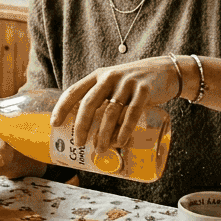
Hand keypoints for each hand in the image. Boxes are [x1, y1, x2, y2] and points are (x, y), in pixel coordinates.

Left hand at [49, 57, 181, 149]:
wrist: (165, 71)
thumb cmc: (133, 83)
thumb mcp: (113, 83)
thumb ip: (101, 98)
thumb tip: (86, 129)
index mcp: (98, 76)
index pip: (74, 90)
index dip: (62, 107)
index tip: (54, 124)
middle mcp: (110, 77)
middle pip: (90, 103)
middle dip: (82, 125)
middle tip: (79, 143)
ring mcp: (127, 83)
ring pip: (111, 111)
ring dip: (104, 133)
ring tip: (100, 149)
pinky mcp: (145, 90)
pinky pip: (132, 112)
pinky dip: (125, 129)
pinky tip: (120, 142)